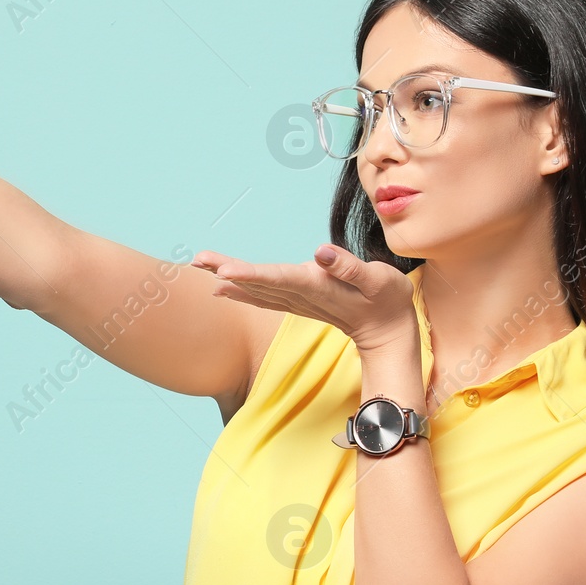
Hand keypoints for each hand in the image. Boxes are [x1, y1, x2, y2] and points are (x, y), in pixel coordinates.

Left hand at [190, 244, 416, 351]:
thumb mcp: (377, 280)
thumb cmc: (387, 300)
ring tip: (199, 264)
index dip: (249, 275)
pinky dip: (240, 290)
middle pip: (257, 283)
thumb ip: (349, 268)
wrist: (388, 332)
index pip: (277, 279)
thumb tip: (320, 252)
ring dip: (227, 278)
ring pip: (256, 289)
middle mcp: (301, 295)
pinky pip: (263, 296)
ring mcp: (298, 300)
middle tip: (197, 259)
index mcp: (317, 287)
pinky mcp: (299, 301)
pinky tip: (221, 286)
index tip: (222, 272)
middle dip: (226, 270)